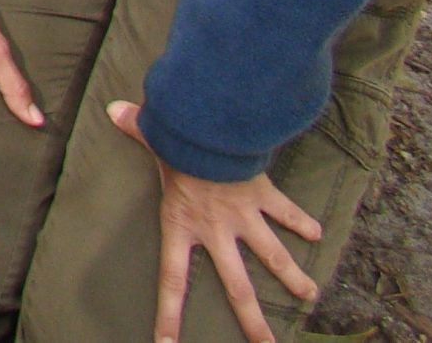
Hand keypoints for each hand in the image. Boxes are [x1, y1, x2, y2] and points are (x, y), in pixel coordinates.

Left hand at [107, 100, 321, 342]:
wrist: (210, 128)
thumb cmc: (176, 137)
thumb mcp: (151, 138)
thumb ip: (135, 128)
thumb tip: (113, 109)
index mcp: (180, 225)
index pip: (172, 280)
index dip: (170, 315)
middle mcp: (215, 230)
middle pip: (238, 287)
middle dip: (253, 322)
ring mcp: (243, 216)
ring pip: (273, 256)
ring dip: (293, 277)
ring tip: (310, 296)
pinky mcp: (264, 196)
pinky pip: (287, 212)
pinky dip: (302, 222)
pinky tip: (318, 234)